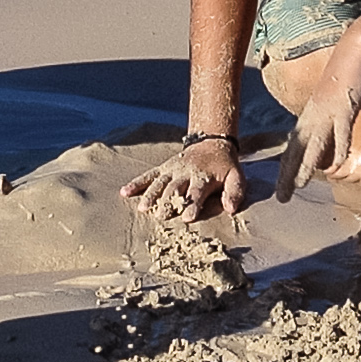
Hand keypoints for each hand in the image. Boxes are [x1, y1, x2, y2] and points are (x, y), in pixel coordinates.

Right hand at [120, 137, 250, 221]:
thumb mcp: (237, 177)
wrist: (212, 143)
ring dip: (150, 196)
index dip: (192, 204)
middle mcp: (185, 172)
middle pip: (174, 189)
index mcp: (203, 176)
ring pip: (159, 183)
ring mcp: (171, 170)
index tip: (187, 217)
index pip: (197, 192)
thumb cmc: (225, 167)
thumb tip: (231, 209)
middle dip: (168, 203)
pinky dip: (136, 183)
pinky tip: (124, 192)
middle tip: (161, 218)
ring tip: (143, 209)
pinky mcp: (163, 168)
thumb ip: (234, 192)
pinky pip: (148, 175)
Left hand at [273, 49, 360, 203]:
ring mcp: (328, 111)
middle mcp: (314, 116)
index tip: (280, 189)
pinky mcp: (344, 105)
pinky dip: (339, 147)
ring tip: (299, 186)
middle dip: (288, 175)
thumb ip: (329, 123)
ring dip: (306, 166)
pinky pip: (341, 131)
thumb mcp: (333, 103)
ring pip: (314, 144)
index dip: (287, 169)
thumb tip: (332, 145)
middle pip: (297, 150)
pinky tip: (338, 163)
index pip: (293, 147)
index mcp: (310, 116)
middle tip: (281, 197)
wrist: (354, 51)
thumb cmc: (346, 77)